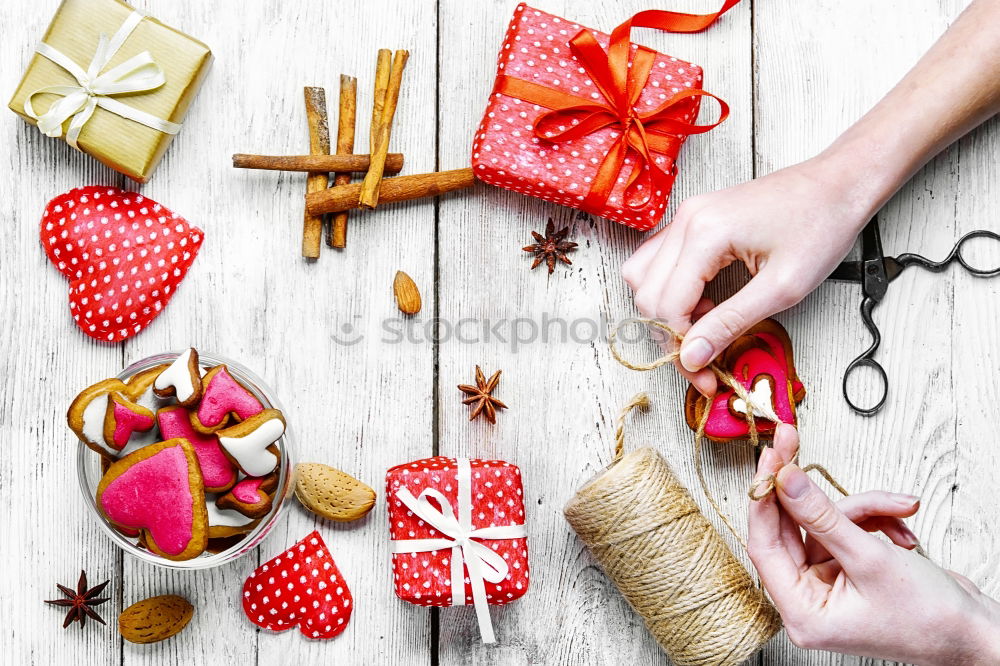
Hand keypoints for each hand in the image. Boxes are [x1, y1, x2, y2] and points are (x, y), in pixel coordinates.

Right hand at [621, 156, 870, 395]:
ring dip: (665, 311)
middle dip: (671, 336)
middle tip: (705, 360)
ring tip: (704, 325)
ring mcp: (687, 215)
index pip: (666, 305)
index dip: (682, 348)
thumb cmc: (821, 225)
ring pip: (643, 276)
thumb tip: (692, 355)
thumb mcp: (782, 288)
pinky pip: (658, 259)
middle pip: (647, 294)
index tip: (706, 375)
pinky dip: (670, 289)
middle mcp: (686, 219)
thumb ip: (731, 323)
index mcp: (704, 233)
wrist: (840, 184)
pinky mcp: (695, 218)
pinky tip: (702, 301)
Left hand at [748, 425, 999, 663]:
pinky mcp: (849, 571)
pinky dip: (875, 521)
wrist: (979, 634)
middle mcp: (810, 599)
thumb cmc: (931, 617)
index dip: (764, 497)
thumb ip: (821, 516)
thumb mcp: (870, 558)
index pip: (764, 544)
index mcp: (803, 611)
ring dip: (863, 509)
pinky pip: (848, 530)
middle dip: (811, 491)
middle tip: (793, 442)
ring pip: (826, 523)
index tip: (769, 458)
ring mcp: (829, 585)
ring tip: (898, 506)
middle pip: (792, 527)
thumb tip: (784, 479)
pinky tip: (902, 529)